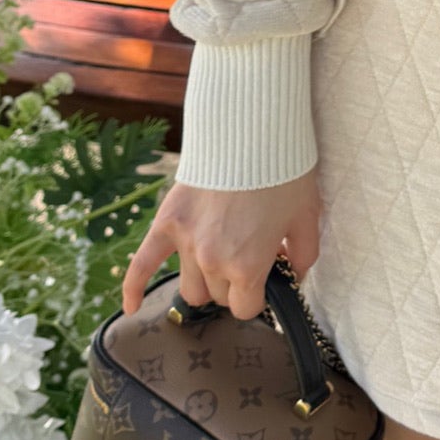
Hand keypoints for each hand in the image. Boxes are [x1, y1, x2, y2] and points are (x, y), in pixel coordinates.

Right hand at [120, 168, 321, 319]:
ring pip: (190, 287)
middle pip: (218, 296)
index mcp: (247, 267)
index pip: (245, 308)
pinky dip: (134, 287)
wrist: (251, 132)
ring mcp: (186, 243)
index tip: (265, 280)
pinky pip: (142, 263)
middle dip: (235, 284)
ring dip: (205, 281)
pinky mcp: (166, 222)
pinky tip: (131, 307)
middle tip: (247, 256)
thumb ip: (303, 256)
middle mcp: (212, 261)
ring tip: (219, 260)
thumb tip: (294, 274)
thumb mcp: (307, 218)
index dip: (258, 296)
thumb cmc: (284, 174)